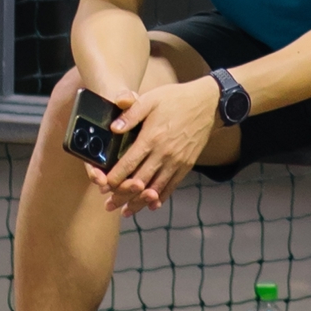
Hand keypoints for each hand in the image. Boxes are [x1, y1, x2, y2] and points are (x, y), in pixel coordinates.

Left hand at [96, 76, 219, 213]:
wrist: (207, 103)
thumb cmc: (175, 99)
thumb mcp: (151, 99)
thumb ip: (131, 113)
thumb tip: (113, 129)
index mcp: (152, 137)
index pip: (129, 163)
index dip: (115, 178)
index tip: (103, 187)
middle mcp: (164, 154)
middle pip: (139, 181)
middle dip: (122, 195)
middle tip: (109, 206)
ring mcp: (176, 161)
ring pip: (155, 188)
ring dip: (139, 202)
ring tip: (126, 211)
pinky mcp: (187, 165)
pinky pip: (172, 186)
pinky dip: (161, 198)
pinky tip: (152, 205)